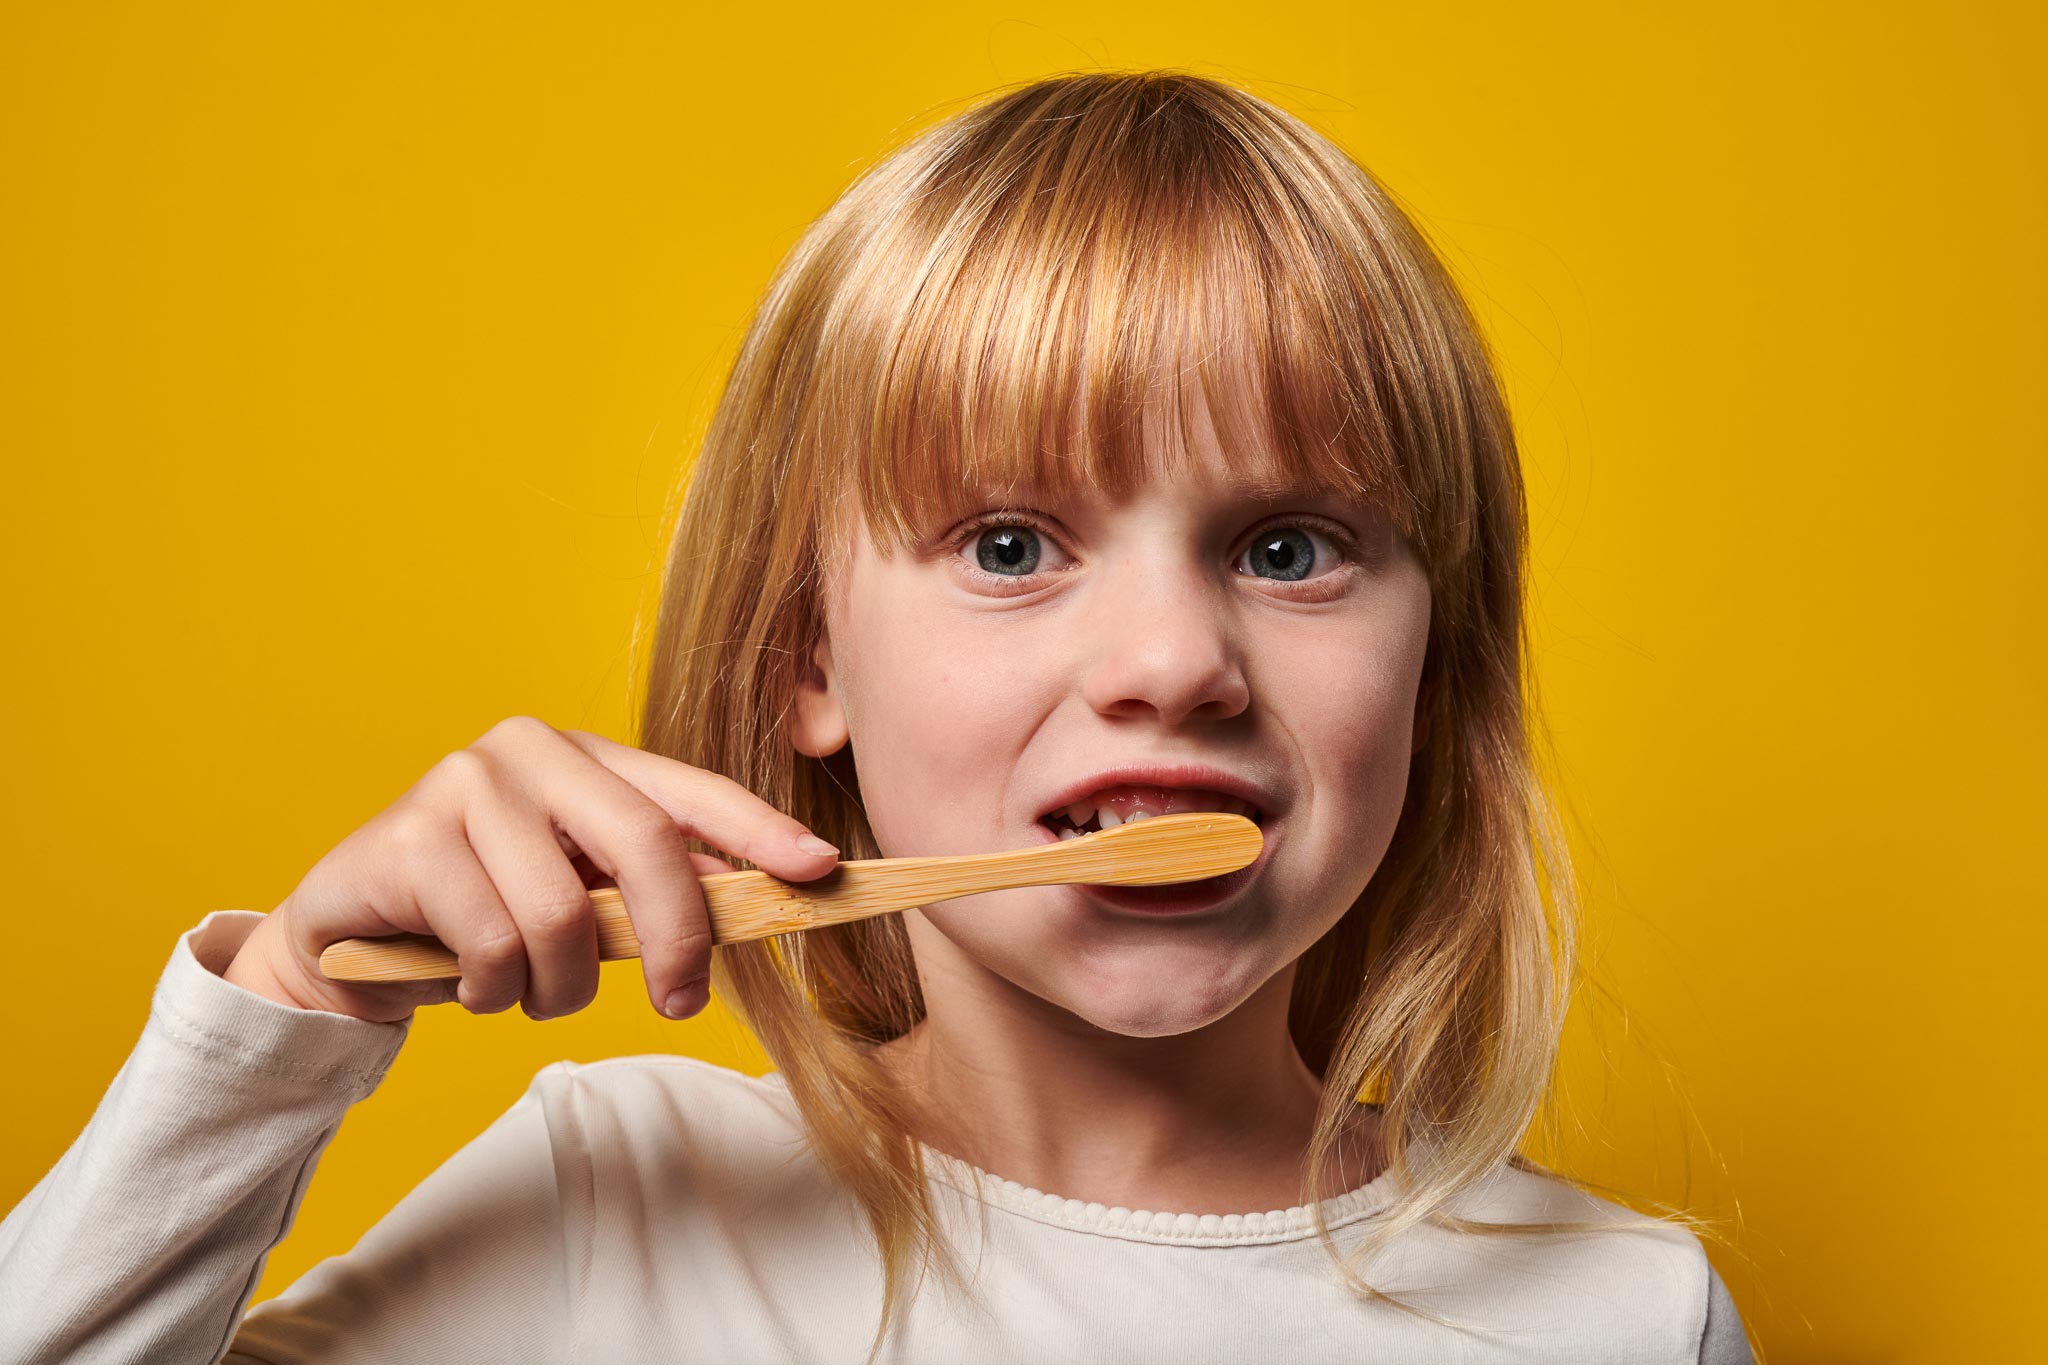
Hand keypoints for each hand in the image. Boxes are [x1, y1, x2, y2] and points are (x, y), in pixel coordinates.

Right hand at [223, 716, 839, 1023]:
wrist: (345, 936)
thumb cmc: (481, 914)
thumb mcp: (579, 897)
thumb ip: (652, 888)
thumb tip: (758, 896)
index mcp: (587, 758)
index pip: (692, 792)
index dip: (762, 831)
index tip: (820, 871)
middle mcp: (529, 751)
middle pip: (646, 845)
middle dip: (678, 937)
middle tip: (682, 1002)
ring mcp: (464, 784)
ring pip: (565, 916)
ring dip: (557, 986)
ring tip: (524, 990)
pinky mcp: (409, 839)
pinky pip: (494, 945)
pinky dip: (492, 991)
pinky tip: (463, 981)